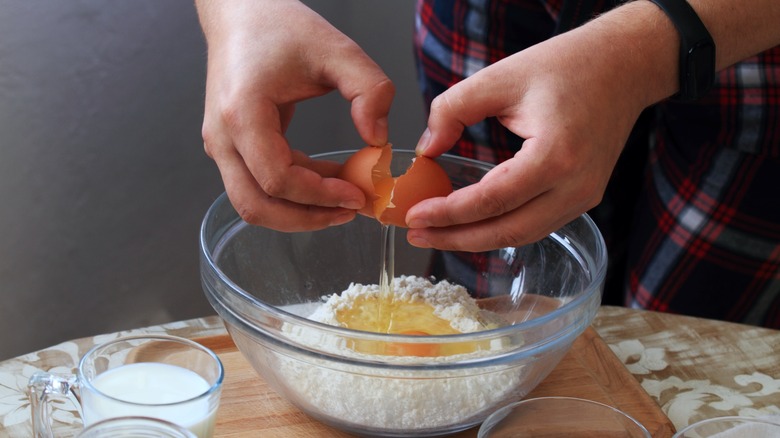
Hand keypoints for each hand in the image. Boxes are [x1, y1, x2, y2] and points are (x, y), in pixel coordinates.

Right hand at [196, 0, 394, 230]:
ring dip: (298, 211)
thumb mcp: (336, 49)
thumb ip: (369, 90)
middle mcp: (222, 136)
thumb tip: (378, 139)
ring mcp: (221, 145)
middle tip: (349, 212)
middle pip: (256, 205)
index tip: (358, 194)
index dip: (320, 195)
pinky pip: (258, 185)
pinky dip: (293, 192)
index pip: (278, 179)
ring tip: (343, 201)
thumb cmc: (280, 26)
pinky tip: (329, 182)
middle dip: (306, 218)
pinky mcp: (230, 147)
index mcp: (242, 113)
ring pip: (253, 203)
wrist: (241, 12)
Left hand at [406, 6, 663, 250]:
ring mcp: (584, 196)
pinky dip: (500, 228)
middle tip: (416, 234)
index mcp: (555, 155)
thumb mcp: (499, 77)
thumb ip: (452, 110)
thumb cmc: (565, 65)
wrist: (623, 65)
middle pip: (506, 231)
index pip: (492, 199)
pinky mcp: (584, 197)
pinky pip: (536, 225)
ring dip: (476, 239)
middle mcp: (575, 186)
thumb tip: (426, 150)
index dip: (449, 213)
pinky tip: (470, 222)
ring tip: (435, 233)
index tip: (413, 215)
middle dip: (456, 238)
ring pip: (521, 235)